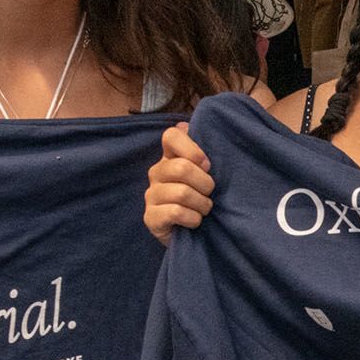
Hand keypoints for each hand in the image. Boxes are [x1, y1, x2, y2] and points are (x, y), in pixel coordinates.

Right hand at [144, 123, 215, 243]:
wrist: (190, 234)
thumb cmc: (199, 199)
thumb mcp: (204, 174)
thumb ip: (200, 153)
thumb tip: (186, 124)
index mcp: (169, 157)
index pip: (171, 136)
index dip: (192, 148)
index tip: (207, 164)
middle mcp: (156, 172)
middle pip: (182, 168)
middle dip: (205, 183)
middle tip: (210, 193)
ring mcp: (151, 195)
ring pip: (182, 193)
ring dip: (202, 204)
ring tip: (204, 209)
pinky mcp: (150, 217)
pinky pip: (176, 212)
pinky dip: (193, 218)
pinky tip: (194, 221)